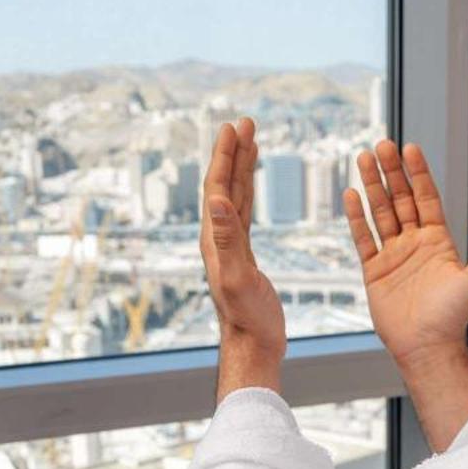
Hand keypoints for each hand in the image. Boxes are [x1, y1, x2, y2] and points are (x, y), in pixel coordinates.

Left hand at [200, 118, 284, 356]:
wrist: (253, 346)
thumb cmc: (247, 318)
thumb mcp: (237, 277)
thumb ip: (227, 239)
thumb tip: (217, 200)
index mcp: (214, 239)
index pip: (217, 188)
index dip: (224, 157)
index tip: (234, 127)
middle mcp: (217, 238)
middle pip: (224, 185)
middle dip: (233, 153)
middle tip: (245, 122)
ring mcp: (230, 245)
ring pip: (235, 196)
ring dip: (241, 167)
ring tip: (251, 140)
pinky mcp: (243, 255)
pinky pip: (245, 213)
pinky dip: (249, 192)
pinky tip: (252, 184)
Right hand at [343, 139, 467, 364]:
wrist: (428, 346)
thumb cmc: (455, 315)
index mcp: (439, 240)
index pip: (426, 198)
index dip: (418, 174)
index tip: (410, 149)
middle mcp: (415, 243)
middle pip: (400, 199)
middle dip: (391, 172)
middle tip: (381, 145)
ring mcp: (393, 255)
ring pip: (380, 213)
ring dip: (372, 186)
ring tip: (363, 158)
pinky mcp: (373, 270)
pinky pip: (363, 238)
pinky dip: (356, 217)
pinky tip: (351, 194)